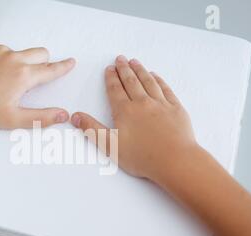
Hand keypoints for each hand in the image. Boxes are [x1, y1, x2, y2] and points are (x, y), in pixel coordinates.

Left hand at [0, 40, 75, 128]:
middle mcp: (14, 58)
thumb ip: (42, 117)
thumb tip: (62, 115)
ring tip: (1, 82)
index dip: (63, 67)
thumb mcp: (14, 119)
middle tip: (30, 80)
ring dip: (18, 63)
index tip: (70, 62)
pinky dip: (0, 59)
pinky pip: (1, 49)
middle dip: (42, 63)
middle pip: (40, 53)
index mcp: (24, 76)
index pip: (51, 69)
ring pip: (20, 52)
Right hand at [71, 55, 198, 183]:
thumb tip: (75, 116)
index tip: (109, 68)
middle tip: (120, 59)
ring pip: (148, 82)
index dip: (111, 78)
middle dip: (124, 69)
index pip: (115, 90)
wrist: (175, 160)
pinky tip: (155, 76)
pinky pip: (166, 89)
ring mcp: (161, 104)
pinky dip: (159, 80)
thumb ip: (92, 129)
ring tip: (135, 62)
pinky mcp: (176, 109)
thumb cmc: (142, 157)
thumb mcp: (110, 146)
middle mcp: (143, 103)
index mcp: (125, 111)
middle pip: (131, 82)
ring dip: (140, 70)